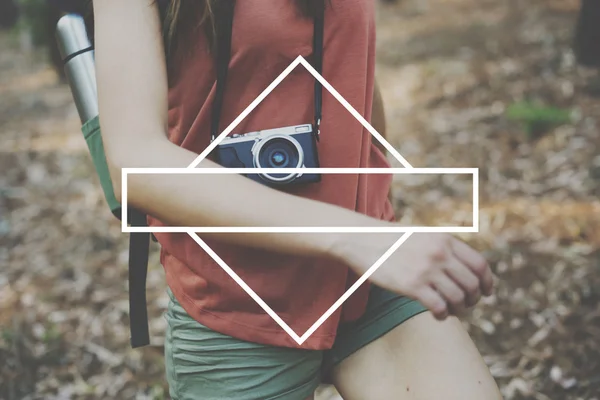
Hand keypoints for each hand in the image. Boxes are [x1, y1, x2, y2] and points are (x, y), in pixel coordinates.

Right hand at [332, 231, 493, 319]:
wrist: (362, 239)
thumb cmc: (391, 240)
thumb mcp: (423, 235)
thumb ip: (443, 247)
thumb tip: (462, 267)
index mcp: (445, 240)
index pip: (479, 265)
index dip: (488, 282)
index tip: (486, 292)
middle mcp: (439, 254)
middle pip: (472, 284)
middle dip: (473, 298)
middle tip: (467, 304)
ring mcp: (426, 270)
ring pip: (458, 298)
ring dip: (459, 309)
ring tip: (451, 311)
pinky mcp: (412, 286)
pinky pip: (440, 307)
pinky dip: (444, 315)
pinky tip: (438, 315)